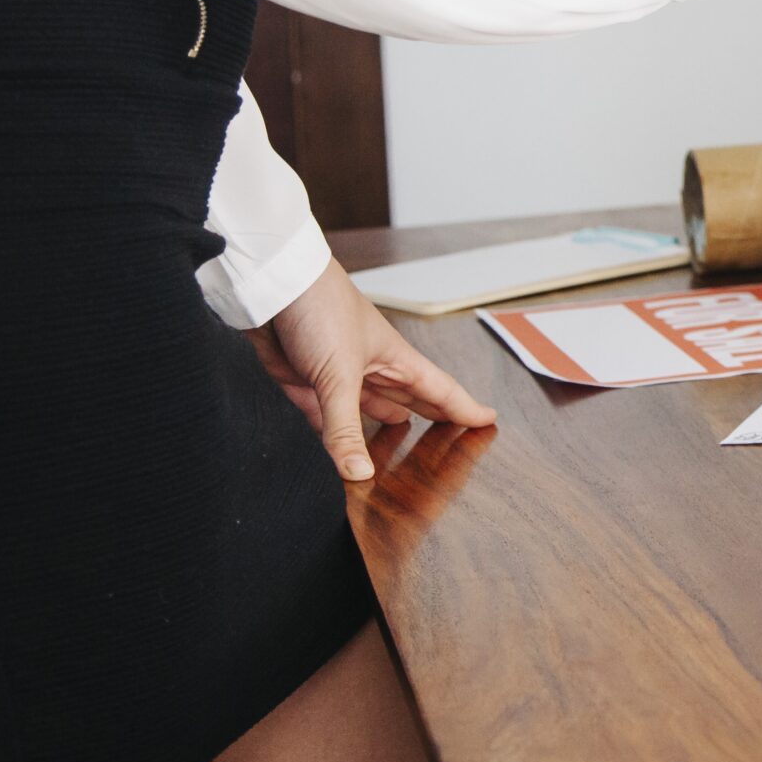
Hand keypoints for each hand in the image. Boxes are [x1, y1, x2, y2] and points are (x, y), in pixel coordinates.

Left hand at [251, 261, 496, 480]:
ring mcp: (335, 373)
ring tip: (404, 434)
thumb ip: (346, 428)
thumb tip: (360, 474)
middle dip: (430, 414)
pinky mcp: (302, 378)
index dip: (464, 407)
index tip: (487, 418)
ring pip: (367, 406)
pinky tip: (337, 441)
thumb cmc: (322, 310)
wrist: (274, 288)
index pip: (439, 389)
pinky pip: (321, 414)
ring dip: (384, 420)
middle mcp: (369, 366)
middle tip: (451, 431)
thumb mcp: (339, 376)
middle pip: (408, 397)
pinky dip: (331, 430)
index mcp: (393, 359)